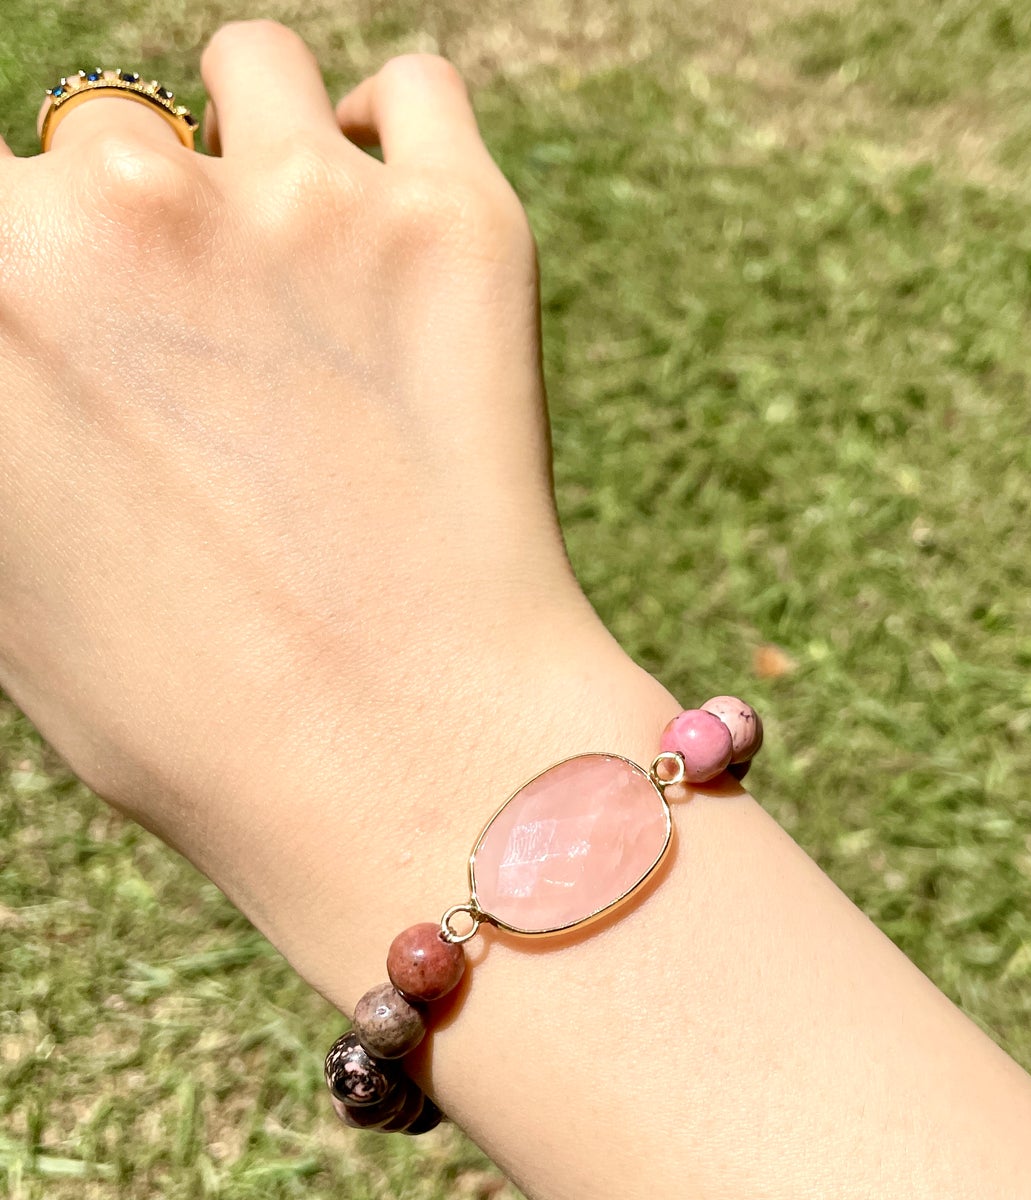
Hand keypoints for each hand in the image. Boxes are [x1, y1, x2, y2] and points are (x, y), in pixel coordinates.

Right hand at [0, 23, 659, 983]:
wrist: (415, 764)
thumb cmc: (198, 717)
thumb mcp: (5, 571)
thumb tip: (20, 345)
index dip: (32, 268)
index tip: (92, 320)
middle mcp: (110, 198)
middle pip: (98, 141)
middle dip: (141, 238)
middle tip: (217, 366)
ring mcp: (295, 196)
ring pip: (249, 76)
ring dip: (262, 156)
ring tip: (311, 286)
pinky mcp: (457, 223)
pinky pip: (415, 97)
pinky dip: (402, 153)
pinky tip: (404, 250)